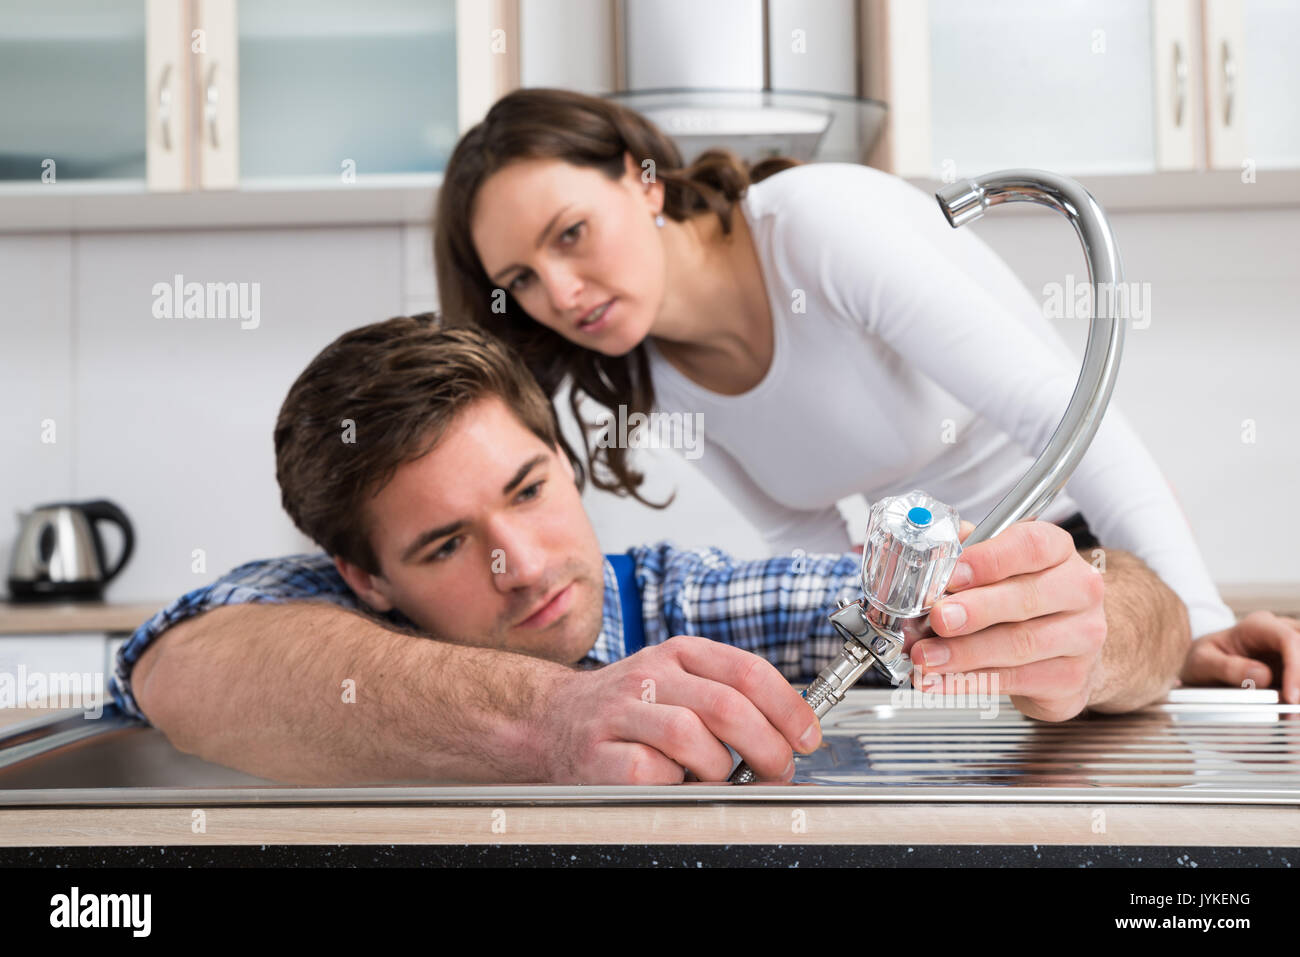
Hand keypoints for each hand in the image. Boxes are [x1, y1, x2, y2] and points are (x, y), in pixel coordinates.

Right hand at [536, 635, 819, 783]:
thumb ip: (728, 696)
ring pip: (691, 736)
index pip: (747, 671)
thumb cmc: (627, 709)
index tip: (807, 737)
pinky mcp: (598, 755)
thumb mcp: (677, 683)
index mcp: (678, 653)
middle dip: (767, 747)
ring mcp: (620, 713)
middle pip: (727, 706)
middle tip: (776, 769)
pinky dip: (673, 784)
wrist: (548, 720)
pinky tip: (673, 783)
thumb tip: (791, 731)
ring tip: (717, 777)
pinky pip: (651, 771)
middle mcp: (650, 675)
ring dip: (718, 768)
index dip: (788, 707)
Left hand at [904, 518, 1107, 721]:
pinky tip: (941, 681)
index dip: (988, 560)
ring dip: (965, 653)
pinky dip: (971, 682)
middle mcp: (1078, 590)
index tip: (952, 575)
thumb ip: (967, 554)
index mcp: (1058, 550)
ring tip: (928, 656)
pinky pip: (1014, 680)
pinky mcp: (1070, 677)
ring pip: (1020, 644)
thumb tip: (932, 559)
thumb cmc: (1023, 595)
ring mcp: (1081, 637)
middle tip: (938, 618)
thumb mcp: (1000, 564)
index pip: (1031, 546)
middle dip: (975, 610)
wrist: (1065, 646)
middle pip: (1026, 598)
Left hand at [1179, 610, 1299, 703]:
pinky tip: (1291, 713)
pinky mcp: (1294, 668)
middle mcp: (1280, 632)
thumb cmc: (1201, 659)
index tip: (1291, 697)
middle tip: (1293, 711)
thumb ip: (1227, 667)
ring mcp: (1290, 651)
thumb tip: (1262, 675)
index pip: (1288, 640)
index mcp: (1257, 626)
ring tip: (1290, 715)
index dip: (1296, 667)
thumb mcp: (1202, 662)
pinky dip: (1299, 695)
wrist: (1202, 665)